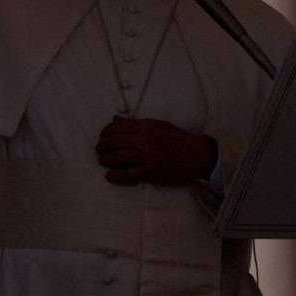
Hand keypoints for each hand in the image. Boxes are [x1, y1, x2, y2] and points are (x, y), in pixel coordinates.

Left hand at [96, 116, 217, 185]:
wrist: (196, 155)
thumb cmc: (178, 139)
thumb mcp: (158, 125)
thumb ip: (136, 123)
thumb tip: (115, 119)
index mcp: (146, 126)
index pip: (118, 127)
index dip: (106, 132)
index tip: (103, 136)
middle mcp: (144, 140)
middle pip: (114, 141)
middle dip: (102, 146)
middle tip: (99, 149)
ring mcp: (146, 156)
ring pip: (117, 156)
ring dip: (106, 159)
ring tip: (102, 161)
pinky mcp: (149, 171)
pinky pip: (127, 174)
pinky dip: (115, 176)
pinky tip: (109, 176)